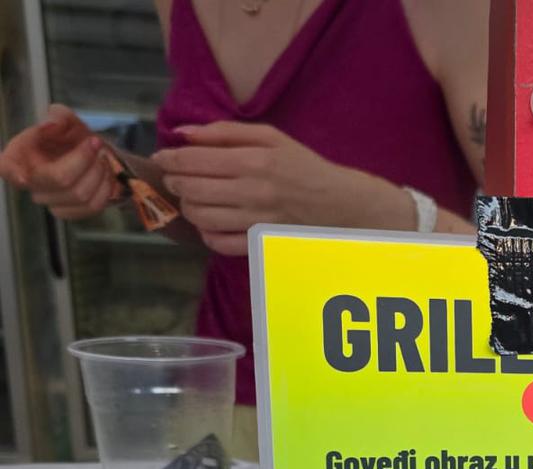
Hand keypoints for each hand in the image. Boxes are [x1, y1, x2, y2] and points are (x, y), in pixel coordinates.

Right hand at [0, 104, 119, 219]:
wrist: (88, 155)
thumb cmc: (66, 136)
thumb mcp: (64, 120)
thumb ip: (59, 116)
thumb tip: (55, 122)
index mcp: (16, 155)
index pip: (6, 166)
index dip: (12, 172)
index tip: (23, 176)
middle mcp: (28, 182)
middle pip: (60, 179)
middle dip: (84, 159)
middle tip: (96, 142)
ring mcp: (47, 201)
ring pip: (80, 194)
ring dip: (98, 172)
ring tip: (102, 157)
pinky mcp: (67, 213)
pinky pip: (93, 206)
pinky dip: (105, 187)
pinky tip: (104, 173)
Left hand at [154, 122, 402, 255]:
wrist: (340, 203)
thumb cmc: (303, 166)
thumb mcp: (271, 137)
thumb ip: (225, 131)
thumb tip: (183, 133)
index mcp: (253, 161)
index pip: (193, 160)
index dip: (169, 159)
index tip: (163, 158)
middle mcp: (252, 192)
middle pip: (191, 189)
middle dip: (175, 182)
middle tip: (177, 178)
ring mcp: (255, 220)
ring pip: (200, 217)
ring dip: (187, 207)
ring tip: (192, 199)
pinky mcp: (260, 242)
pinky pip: (219, 244)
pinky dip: (206, 234)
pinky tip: (210, 223)